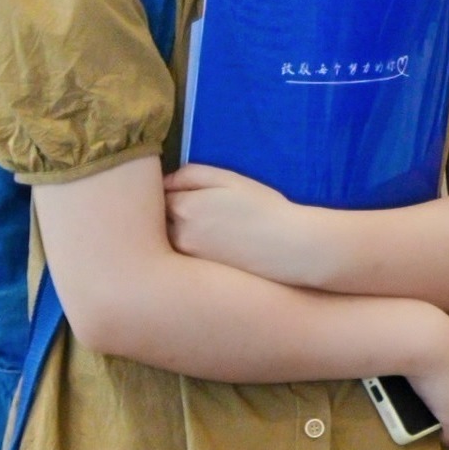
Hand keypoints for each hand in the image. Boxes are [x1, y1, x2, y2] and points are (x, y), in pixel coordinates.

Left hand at [163, 162, 319, 283]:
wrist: (291, 248)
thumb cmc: (265, 208)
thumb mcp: (231, 180)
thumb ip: (192, 174)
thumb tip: (163, 181)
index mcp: (183, 206)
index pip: (157, 195)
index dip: (171, 191)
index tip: (186, 192)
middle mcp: (177, 234)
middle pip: (157, 220)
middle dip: (167, 214)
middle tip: (197, 212)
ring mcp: (185, 258)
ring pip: (166, 240)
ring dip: (175, 233)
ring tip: (208, 230)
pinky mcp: (195, 275)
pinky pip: (179, 259)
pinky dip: (185, 253)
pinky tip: (214, 247)